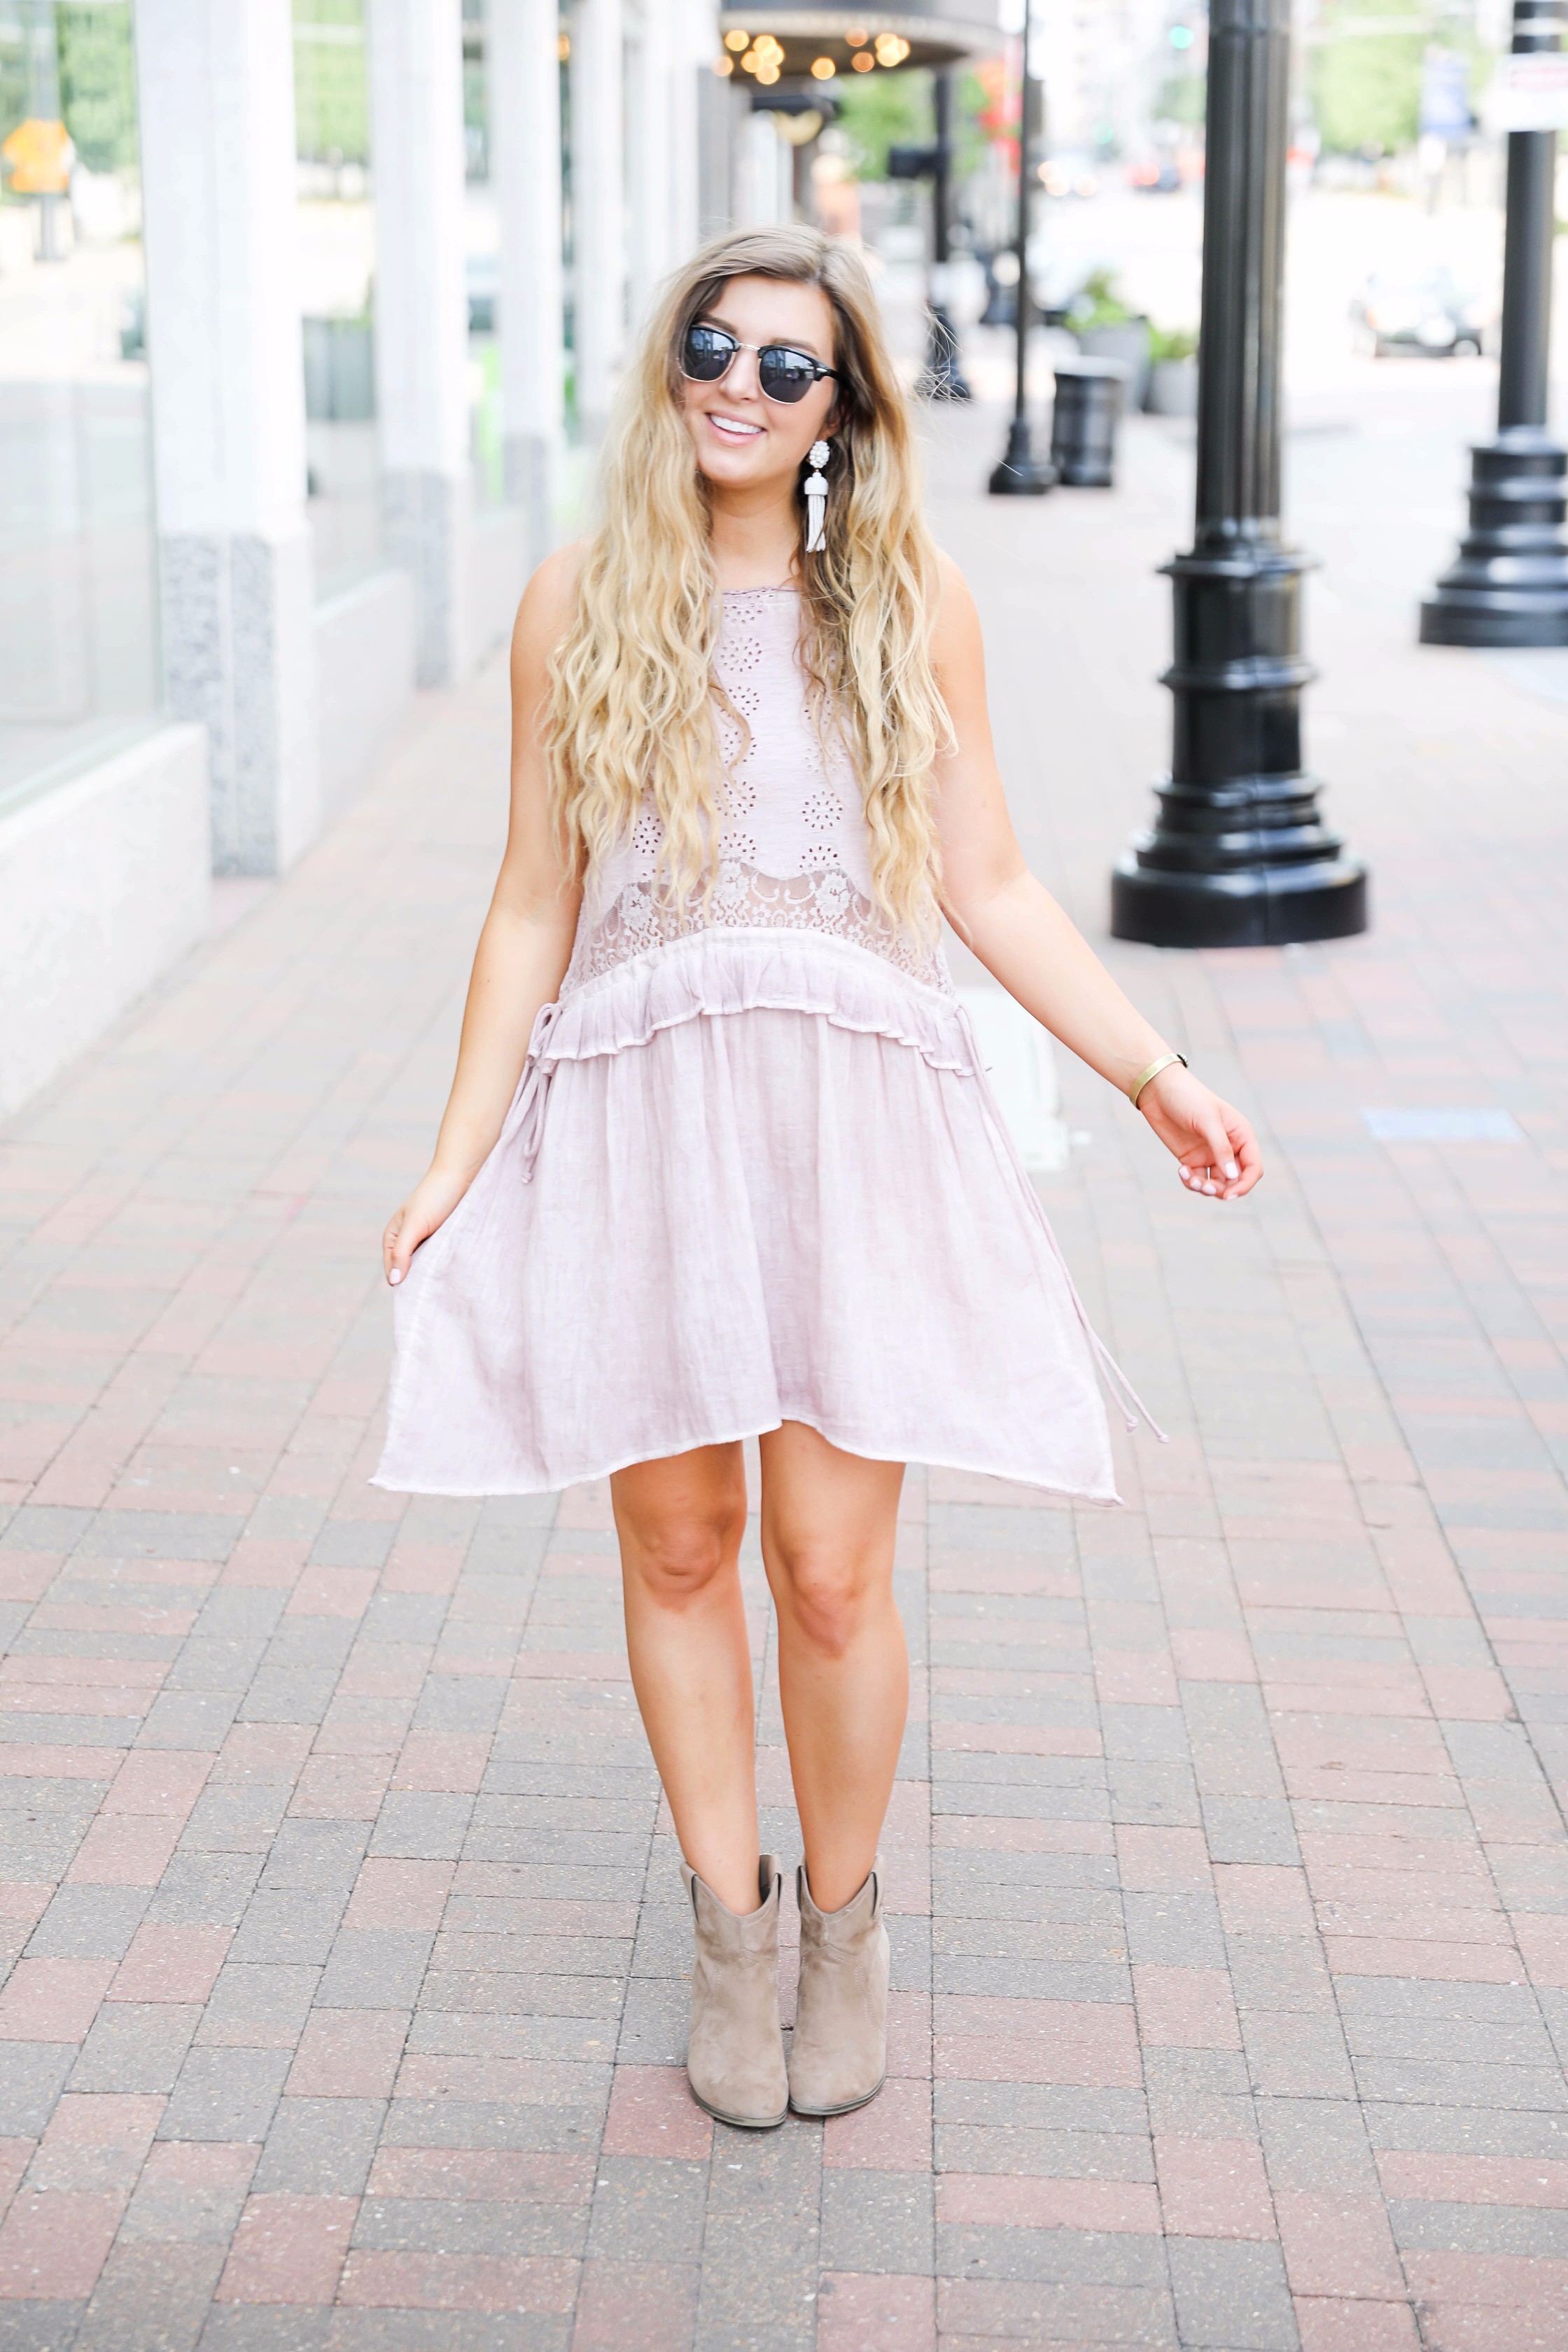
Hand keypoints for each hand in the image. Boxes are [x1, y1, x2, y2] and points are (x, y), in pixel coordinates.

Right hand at [383, 1164, 474, 1285]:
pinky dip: (444, 1265)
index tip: (419, 1297)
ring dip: (433, 1273)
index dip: (404, 1284)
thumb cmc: (434, 1197)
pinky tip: (452, 1271)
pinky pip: (440, 1259)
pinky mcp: (442, 1241)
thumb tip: (393, 1282)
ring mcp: (425, 1242)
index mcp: (393, 1238)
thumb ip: (402, 1253)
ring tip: (444, 1284)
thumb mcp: (415, 1225)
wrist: (460, 1177)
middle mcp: (407, 1242)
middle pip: (409, 1272)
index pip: (393, 1272)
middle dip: (420, 1281)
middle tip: (434, 1294)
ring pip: (426, 1267)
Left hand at [1136, 1065, 1261, 1200]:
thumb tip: (1233, 1177)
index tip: (1229, 1195)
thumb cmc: (1188, 1098)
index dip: (1245, 1184)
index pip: (1253, 1167)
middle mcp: (1229, 1147)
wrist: (1159, 1091)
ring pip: (1217, 1184)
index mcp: (1241, 1135)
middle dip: (1223, 1189)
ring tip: (1191, 1180)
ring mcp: (1210, 1154)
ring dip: (1206, 1188)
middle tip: (1205, 1187)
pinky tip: (1181, 1171)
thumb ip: (1221, 1148)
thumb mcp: (1207, 1120)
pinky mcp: (1192, 1159)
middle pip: (1236, 1180)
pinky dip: (1191, 1182)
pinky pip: (1198, 1180)